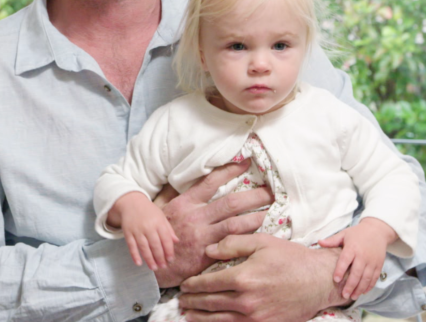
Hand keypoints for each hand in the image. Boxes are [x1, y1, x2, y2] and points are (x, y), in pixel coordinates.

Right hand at [110, 192, 179, 269]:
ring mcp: (137, 230)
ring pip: (144, 247)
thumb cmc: (148, 211)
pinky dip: (135, 255)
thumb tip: (176, 242)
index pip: (165, 240)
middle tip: (163, 267)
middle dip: (160, 258)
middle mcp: (148, 227)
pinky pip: (131, 246)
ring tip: (154, 268)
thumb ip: (168, 229)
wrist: (131, 202)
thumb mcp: (161, 216)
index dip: (168, 251)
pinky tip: (139, 263)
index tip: (170, 260)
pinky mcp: (128, 232)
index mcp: (158, 223)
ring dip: (149, 259)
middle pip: (155, 245)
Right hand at [152, 161, 273, 287]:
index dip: (229, 170)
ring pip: (236, 224)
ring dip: (257, 217)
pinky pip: (233, 244)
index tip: (246, 162)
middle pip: (231, 202)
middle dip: (254, 196)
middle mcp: (196, 217)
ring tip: (273, 212)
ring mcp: (203, 236)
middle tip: (271, 191)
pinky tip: (262, 235)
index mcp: (185, 203)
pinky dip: (248, 238)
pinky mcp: (208, 254)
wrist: (152, 263)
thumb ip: (170, 194)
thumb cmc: (159, 234)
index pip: (210, 182)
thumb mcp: (159, 209)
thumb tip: (177, 179)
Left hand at [178, 234, 348, 321]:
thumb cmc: (291, 258)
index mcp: (243, 278)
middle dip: (192, 302)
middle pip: (210, 304)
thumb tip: (208, 250)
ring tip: (189, 314)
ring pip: (219, 320)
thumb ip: (232, 244)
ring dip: (201, 318)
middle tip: (181, 300)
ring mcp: (256, 317)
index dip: (192, 285)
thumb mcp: (261, 242)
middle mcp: (246, 300)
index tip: (184, 284)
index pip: (207, 283)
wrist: (319, 281)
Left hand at [318, 217, 397, 299]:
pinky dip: (369, 286)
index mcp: (352, 248)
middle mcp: (363, 256)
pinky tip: (363, 292)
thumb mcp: (344, 234)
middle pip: (356, 273)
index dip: (340, 270)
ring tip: (353, 297)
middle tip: (344, 295)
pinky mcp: (379, 264)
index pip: (345, 260)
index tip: (336, 280)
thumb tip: (319, 242)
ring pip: (366, 277)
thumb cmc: (357, 233)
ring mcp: (372, 261)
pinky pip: (375, 277)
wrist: (377, 230)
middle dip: (350, 285)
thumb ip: (332, 240)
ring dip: (360, 288)